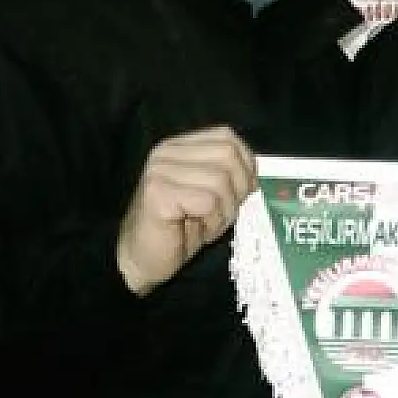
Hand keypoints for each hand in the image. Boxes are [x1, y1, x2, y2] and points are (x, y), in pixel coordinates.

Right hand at [117, 125, 255, 295]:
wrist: (142, 260)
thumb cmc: (180, 229)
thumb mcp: (211, 194)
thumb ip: (229, 174)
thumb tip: (255, 172)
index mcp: (179, 146)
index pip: (227, 137)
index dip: (246, 164)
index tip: (244, 190)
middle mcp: (166, 152)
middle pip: (228, 155)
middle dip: (238, 188)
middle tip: (225, 212)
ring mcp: (160, 171)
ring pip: (220, 180)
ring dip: (224, 210)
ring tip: (207, 222)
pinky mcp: (158, 193)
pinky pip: (207, 201)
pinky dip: (212, 220)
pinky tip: (197, 229)